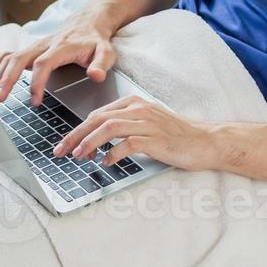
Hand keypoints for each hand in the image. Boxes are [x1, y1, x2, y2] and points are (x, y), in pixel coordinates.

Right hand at [0, 17, 117, 105]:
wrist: (88, 22)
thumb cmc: (96, 41)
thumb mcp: (106, 52)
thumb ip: (101, 64)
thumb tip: (96, 76)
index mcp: (61, 47)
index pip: (43, 64)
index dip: (37, 82)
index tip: (35, 101)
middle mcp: (43, 45)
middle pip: (19, 59)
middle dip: (6, 79)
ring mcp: (34, 46)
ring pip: (10, 57)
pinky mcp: (30, 49)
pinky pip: (8, 55)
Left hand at [52, 95, 221, 171]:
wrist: (205, 141)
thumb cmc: (176, 136)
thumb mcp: (147, 125)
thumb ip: (124, 128)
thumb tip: (97, 142)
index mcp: (134, 104)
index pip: (98, 114)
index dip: (78, 130)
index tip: (65, 144)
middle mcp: (139, 110)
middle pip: (98, 119)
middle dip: (75, 135)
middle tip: (61, 151)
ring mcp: (148, 123)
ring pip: (109, 128)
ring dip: (89, 143)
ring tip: (78, 156)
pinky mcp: (157, 139)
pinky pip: (128, 144)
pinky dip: (113, 153)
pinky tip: (107, 162)